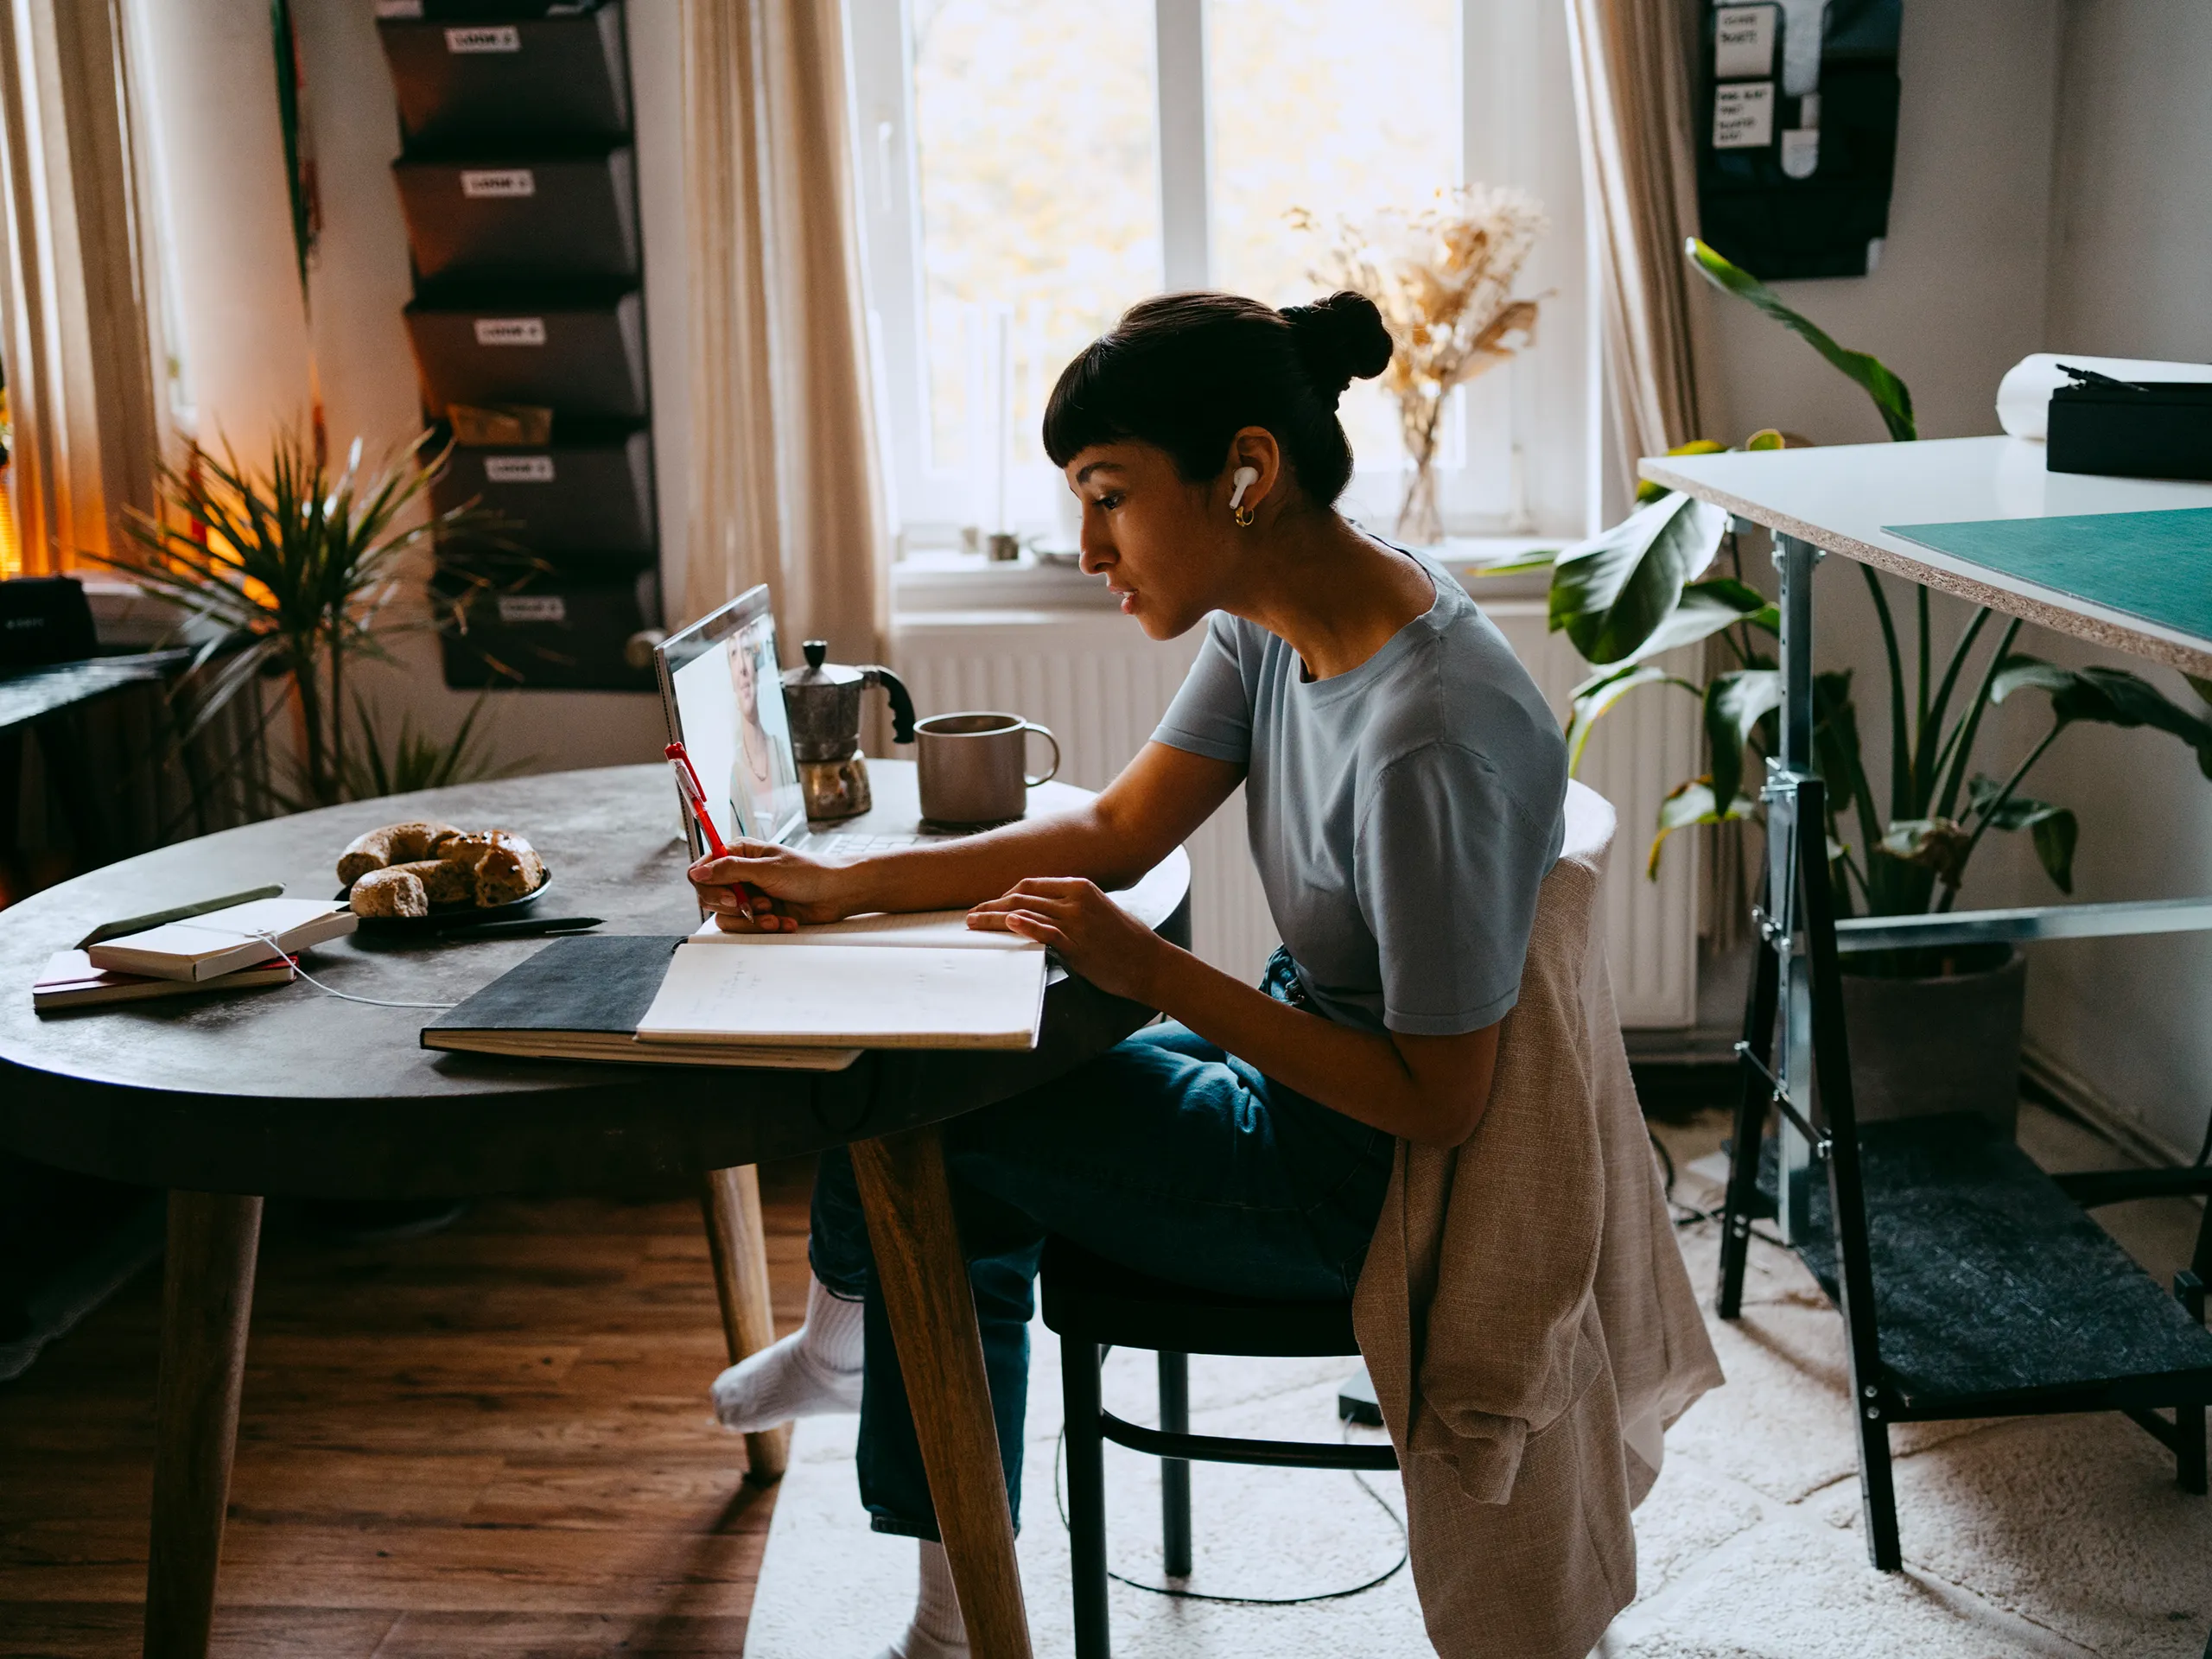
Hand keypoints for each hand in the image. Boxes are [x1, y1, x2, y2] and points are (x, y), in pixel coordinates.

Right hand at [687, 840, 853, 931]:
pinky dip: (764, 927)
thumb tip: (696, 872)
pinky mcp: (758, 914)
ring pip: (727, 917)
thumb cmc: (807, 873)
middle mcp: (738, 874)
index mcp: (738, 854)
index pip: (701, 871)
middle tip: (758, 905)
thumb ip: (729, 871)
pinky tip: (784, 921)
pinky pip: (745, 928)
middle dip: (735, 907)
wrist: (835, 894)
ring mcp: (748, 896)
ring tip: (775, 915)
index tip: (730, 896)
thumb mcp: (766, 869)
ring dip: (752, 921)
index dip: (709, 887)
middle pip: (709, 897)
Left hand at [966, 877, 1168, 1002]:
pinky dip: (1024, 925)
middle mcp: (1075, 899)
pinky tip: (1007, 923)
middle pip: (1021, 895)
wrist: (1150, 962)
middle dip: (990, 905)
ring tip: (972, 924)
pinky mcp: (1078, 944)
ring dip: (993, 918)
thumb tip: (1042, 911)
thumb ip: (1070, 906)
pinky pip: (1045, 932)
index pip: (1030, 884)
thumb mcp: (1097, 910)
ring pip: (1025, 912)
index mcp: (1079, 886)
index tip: (987, 905)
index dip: (1003, 894)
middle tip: (969, 915)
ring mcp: (1076, 921)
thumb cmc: (1124, 940)